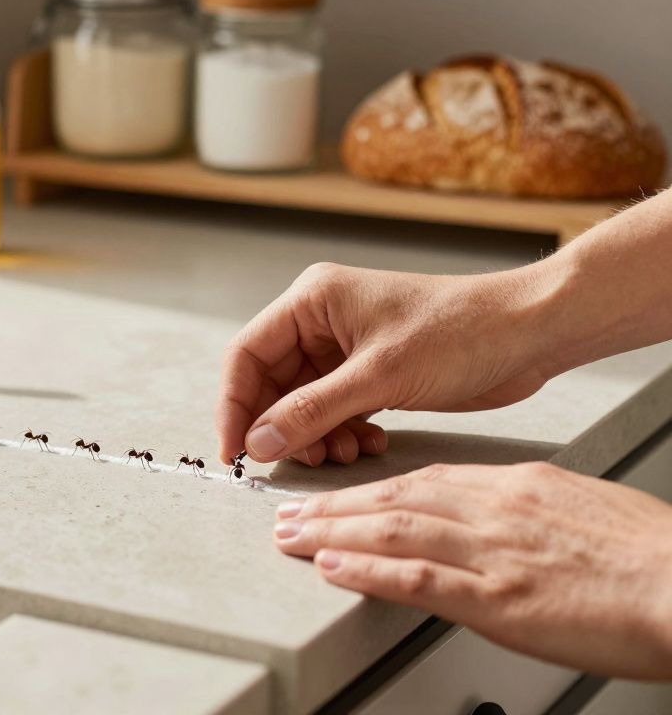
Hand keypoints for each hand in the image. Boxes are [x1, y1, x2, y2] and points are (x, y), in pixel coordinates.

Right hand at [215, 262, 563, 465]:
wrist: (530, 334)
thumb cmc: (462, 331)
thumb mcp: (378, 377)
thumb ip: (310, 411)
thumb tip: (257, 443)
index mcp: (312, 301)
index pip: (247, 355)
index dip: (234, 406)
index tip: (234, 452)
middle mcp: (322, 321)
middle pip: (271, 384)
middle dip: (281, 428)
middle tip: (294, 462)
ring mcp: (346, 348)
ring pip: (302, 404)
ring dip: (314, 436)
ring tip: (341, 453)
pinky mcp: (371, 373)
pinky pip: (334, 411)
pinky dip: (341, 433)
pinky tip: (367, 444)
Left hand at [273, 462, 671, 677]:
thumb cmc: (654, 556)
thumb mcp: (582, 511)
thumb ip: (530, 511)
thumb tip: (496, 522)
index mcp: (520, 486)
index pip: (426, 479)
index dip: (371, 487)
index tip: (340, 494)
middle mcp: (498, 509)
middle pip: (396, 497)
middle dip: (335, 504)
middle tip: (289, 510)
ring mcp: (495, 552)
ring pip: (393, 529)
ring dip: (331, 531)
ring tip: (289, 535)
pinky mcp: (500, 597)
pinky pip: (417, 577)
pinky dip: (367, 569)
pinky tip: (330, 566)